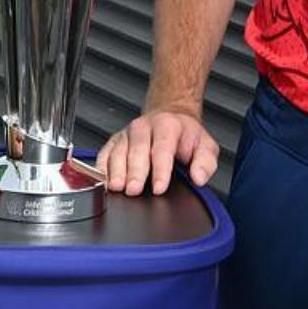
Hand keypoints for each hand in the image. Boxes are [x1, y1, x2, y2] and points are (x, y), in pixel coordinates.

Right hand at [99, 109, 219, 195]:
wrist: (170, 118)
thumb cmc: (185, 136)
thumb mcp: (205, 146)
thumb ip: (205, 162)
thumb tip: (199, 177)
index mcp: (168, 126)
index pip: (163, 148)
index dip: (160, 169)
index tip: (159, 188)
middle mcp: (144, 127)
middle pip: (137, 150)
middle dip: (135, 172)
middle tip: (134, 190)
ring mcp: (127, 134)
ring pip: (118, 151)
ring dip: (116, 171)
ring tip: (117, 187)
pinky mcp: (115, 141)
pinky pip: (105, 153)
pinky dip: (102, 168)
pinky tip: (103, 180)